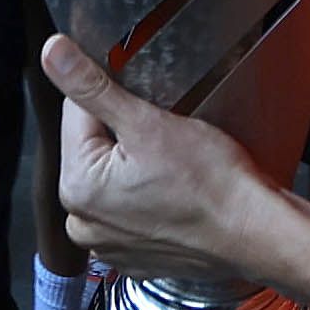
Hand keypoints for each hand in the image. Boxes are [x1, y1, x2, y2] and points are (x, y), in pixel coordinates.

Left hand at [42, 34, 274, 278]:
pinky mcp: (132, 255)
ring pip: (111, 177)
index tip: (147, 106)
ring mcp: (108, 245)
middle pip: (92, 148)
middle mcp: (83, 224)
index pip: (76, 114)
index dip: (115, 99)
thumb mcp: (147, 122)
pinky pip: (128, 208)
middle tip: (165, 136)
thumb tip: (54, 53)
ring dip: (134, 164)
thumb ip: (92, 86)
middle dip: (123, 133)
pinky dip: (146, 195)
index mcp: (76, 188)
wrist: (254, 232)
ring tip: (173, 165)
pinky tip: (174, 191)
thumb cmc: (211, 183)